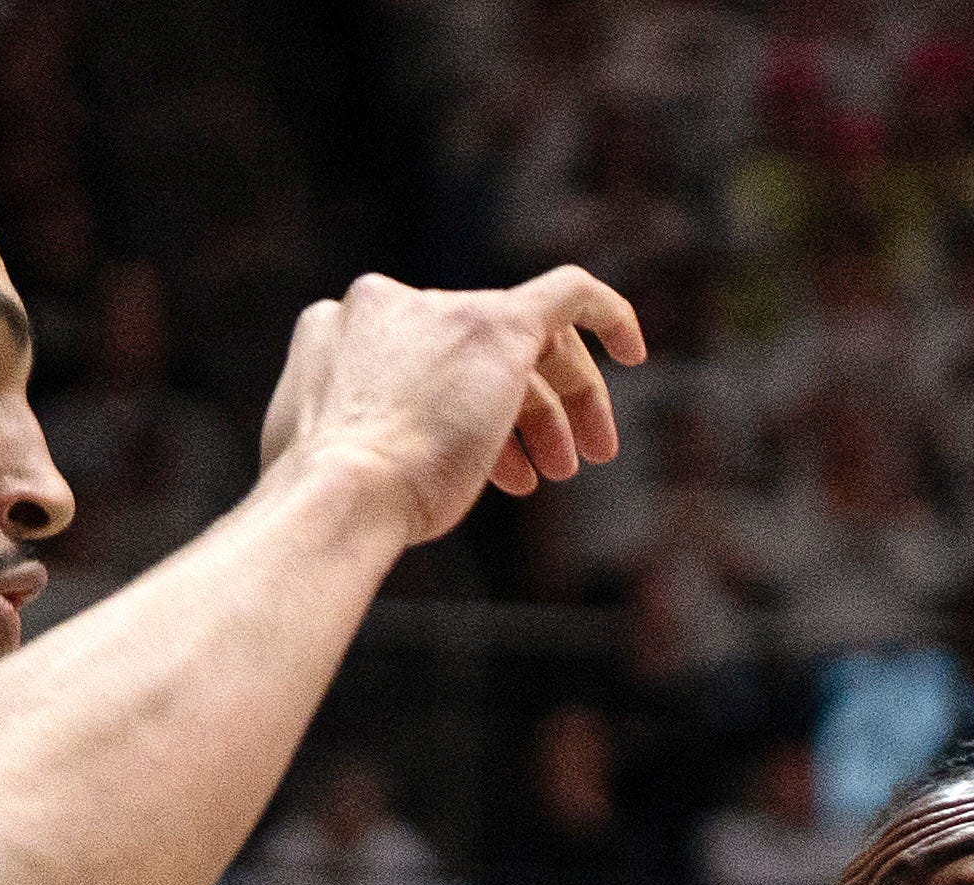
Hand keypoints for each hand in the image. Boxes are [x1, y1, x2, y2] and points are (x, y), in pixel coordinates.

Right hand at [261, 266, 647, 544]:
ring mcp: (442, 311)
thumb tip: (401, 452)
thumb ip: (369, 431)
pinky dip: (606, 313)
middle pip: (478, 347)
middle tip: (557, 467)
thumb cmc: (339, 503)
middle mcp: (390, 305)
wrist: (344, 494)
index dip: (466, 406)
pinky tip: (634, 350)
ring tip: (566, 469)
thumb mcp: (339, 458)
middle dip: (524, 407)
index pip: (426, 358)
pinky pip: (568, 292)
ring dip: (555, 407)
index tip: (496, 453)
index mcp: (341, 328)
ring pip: (524, 343)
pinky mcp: (496, 323)